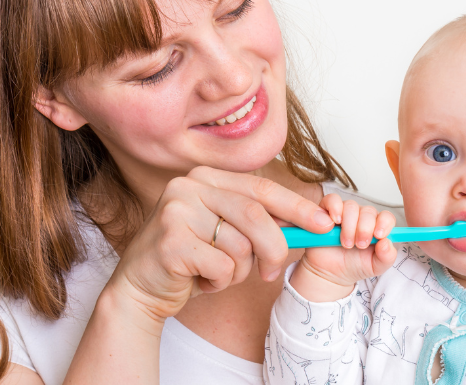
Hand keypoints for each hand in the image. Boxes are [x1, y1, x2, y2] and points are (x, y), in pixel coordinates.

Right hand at [104, 166, 335, 326]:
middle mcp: (189, 186)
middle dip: (274, 248)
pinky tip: (200, 281)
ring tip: (217, 273)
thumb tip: (311, 223)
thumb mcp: (227, 232)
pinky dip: (220, 283)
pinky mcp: (170, 242)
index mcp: (206, 177)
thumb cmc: (192, 260)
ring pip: (240, 246)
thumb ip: (259, 222)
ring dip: (238, 271)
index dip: (297, 207)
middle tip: (272, 272)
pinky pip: (222, 267)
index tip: (324, 223)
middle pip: (256, 215)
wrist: (141, 289)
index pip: (263, 187)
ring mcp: (176, 211)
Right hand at [289, 194, 396, 301]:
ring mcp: (345, 213)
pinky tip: (335, 222)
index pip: (386, 217)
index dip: (384, 223)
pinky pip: (332, 200)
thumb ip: (387, 257)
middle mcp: (362, 217)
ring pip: (351, 206)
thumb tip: (387, 242)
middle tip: (359, 245)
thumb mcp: (375, 267)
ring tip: (346, 243)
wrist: (330, 273)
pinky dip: (334, 208)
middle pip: (368, 211)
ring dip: (349, 226)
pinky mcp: (327, 211)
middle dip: (364, 229)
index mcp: (376, 227)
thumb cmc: (354, 266)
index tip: (378, 236)